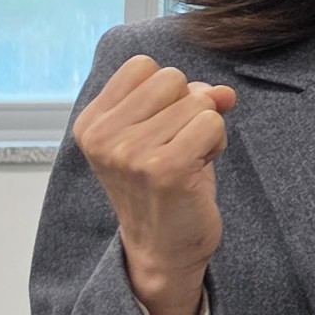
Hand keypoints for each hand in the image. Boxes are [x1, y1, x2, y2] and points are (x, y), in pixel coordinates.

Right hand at [74, 55, 235, 314]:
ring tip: (187, 161)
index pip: (143, 66)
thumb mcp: (164, 133)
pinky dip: (216, 143)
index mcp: (91, 123)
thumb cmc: (163, 186)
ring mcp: (130, 153)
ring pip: (198, 101)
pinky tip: (197, 171)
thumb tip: (223, 92)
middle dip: (188, 108)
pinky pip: (212, 122)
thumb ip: (188, 99)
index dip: (166, 92)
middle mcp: (103, 137)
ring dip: (205, 129)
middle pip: (172, 78)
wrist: (162, 249)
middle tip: (177, 147)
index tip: (160, 128)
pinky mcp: (165, 169)